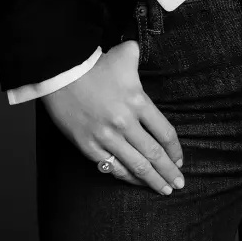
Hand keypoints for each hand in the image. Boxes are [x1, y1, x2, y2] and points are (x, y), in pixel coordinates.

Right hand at [41, 38, 184, 195]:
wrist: (61, 74)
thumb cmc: (96, 64)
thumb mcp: (126, 53)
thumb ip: (141, 55)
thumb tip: (147, 50)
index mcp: (139, 102)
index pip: (165, 133)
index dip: (175, 150)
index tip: (180, 162)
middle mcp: (126, 123)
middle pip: (154, 154)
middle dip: (169, 173)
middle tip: (180, 185)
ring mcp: (107, 138)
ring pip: (136, 166)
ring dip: (152, 181)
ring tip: (164, 190)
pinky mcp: (89, 147)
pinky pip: (113, 168)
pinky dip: (127, 177)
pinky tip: (136, 183)